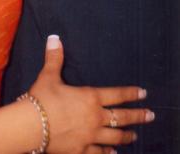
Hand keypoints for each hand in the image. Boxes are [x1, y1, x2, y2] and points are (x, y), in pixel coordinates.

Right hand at [28, 36, 152, 153]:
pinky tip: (112, 153)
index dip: (131, 93)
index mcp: (90, 98)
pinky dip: (108, 153)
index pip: (116, 95)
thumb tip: (54, 38)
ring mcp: (90, 136)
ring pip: (114, 137)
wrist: (30, 126)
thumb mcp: (49, 76)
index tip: (143, 93)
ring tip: (135, 136)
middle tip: (150, 115)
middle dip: (138, 116)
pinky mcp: (81, 151)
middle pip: (122, 118)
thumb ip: (54, 58)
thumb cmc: (41, 98)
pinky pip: (99, 153)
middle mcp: (95, 118)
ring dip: (126, 136)